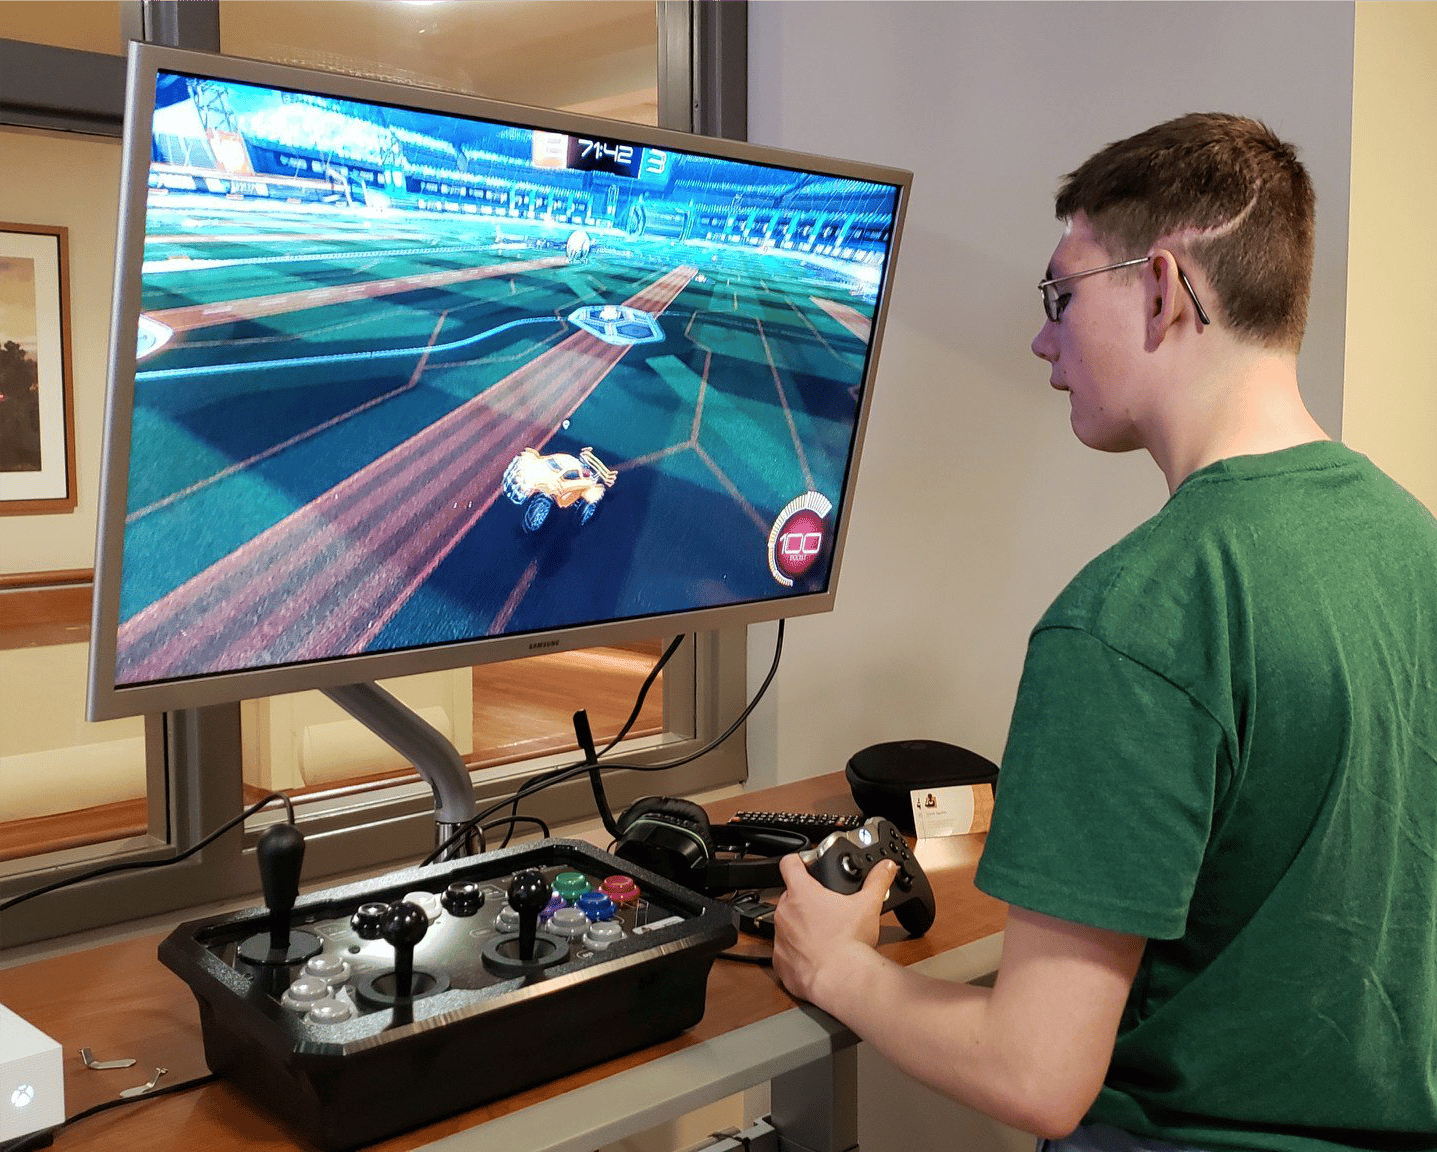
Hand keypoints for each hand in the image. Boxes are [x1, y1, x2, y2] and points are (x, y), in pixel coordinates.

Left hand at [772, 853, 897, 1007]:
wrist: (842, 979)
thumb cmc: (850, 942)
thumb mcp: (868, 905)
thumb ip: (877, 881)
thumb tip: (886, 867)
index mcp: (802, 893)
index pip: (790, 864)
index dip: (797, 861)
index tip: (804, 864)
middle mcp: (785, 913)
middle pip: (790, 896)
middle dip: (805, 900)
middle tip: (825, 908)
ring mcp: (780, 938)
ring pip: (787, 924)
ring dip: (800, 926)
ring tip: (823, 934)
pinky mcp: (780, 962)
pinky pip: (785, 952)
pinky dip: (797, 953)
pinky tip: (816, 956)